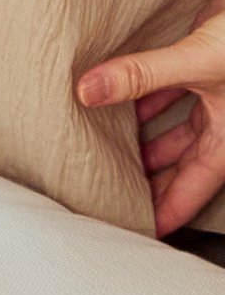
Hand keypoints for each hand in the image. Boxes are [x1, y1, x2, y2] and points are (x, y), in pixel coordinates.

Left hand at [76, 0, 224, 237]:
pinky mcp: (205, 63)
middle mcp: (222, 121)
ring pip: (172, 128)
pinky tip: (112, 97)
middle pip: (176, 165)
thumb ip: (142, 75)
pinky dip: (144, 96)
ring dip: (137, 137)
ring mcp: (215, 93)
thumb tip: (84, 91)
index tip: (130, 233)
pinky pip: (170, 90)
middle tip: (99, 193)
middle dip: (142, 179)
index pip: (189, 192)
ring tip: (95, 150)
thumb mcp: (200, 60)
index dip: (160, 216)